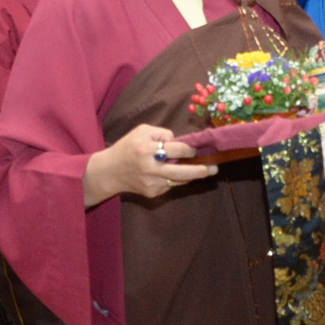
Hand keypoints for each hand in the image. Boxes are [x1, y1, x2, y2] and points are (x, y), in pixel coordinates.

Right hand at [84, 123, 209, 203]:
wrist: (110, 172)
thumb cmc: (127, 147)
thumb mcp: (141, 131)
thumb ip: (162, 133)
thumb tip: (179, 141)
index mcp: (147, 150)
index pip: (176, 149)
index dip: (189, 148)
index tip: (195, 148)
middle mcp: (150, 168)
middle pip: (182, 172)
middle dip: (200, 170)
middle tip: (214, 168)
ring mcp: (152, 183)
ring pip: (179, 181)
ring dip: (192, 176)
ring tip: (205, 171)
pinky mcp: (152, 193)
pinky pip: (170, 185)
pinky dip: (175, 179)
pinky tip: (174, 173)